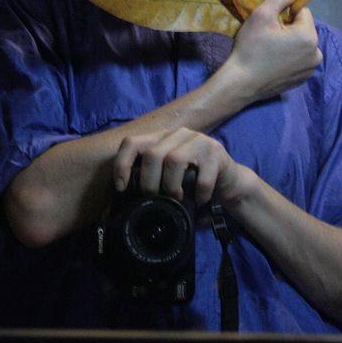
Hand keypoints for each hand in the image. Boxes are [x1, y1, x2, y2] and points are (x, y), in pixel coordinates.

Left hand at [112, 127, 249, 207]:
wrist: (228, 181)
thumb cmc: (192, 182)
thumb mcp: (165, 178)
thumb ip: (145, 182)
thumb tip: (113, 208)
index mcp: (160, 138)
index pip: (132, 142)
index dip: (122, 164)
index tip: (121, 188)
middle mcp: (177, 134)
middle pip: (152, 154)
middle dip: (149, 182)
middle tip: (154, 198)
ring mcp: (198, 140)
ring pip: (175, 160)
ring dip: (172, 186)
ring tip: (176, 198)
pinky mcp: (215, 152)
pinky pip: (202, 176)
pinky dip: (199, 194)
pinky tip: (199, 201)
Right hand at [221, 0, 321, 103]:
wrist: (241, 83)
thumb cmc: (251, 47)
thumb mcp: (261, 15)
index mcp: (309, 36)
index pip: (302, 12)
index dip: (285, 14)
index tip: (270, 24)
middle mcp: (316, 53)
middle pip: (304, 29)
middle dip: (289, 29)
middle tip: (268, 37)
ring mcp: (310, 69)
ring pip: (302, 45)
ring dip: (291, 43)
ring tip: (270, 51)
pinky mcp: (303, 80)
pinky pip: (300, 60)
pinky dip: (290, 58)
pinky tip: (274, 63)